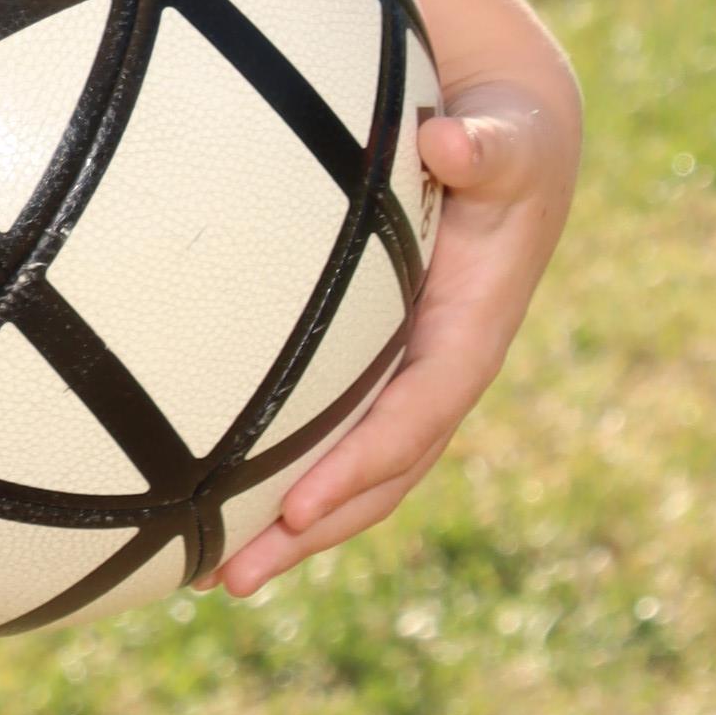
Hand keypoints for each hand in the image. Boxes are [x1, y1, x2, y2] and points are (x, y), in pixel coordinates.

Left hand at [218, 70, 580, 596]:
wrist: (507, 137)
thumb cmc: (503, 136)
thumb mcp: (508, 136)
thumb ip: (489, 145)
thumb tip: (453, 142)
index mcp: (470, 331)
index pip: (416, 414)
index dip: (362, 463)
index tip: (300, 505)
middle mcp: (436, 370)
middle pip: (377, 473)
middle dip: (310, 530)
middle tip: (232, 578)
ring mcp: (403, 376)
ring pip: (349, 471)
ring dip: (287, 528)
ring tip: (207, 577)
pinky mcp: (371, 369)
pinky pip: (327, 438)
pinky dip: (278, 479)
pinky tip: (209, 509)